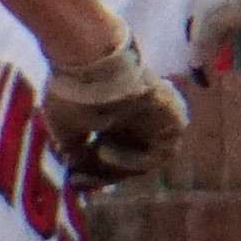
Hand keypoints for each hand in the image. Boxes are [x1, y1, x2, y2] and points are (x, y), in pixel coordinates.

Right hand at [42, 28, 188, 183]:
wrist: (90, 59)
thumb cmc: (73, 90)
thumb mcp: (66, 126)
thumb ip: (74, 149)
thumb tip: (75, 164)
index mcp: (117, 116)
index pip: (112, 154)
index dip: (93, 172)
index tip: (73, 181)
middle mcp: (140, 117)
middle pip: (129, 159)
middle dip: (104, 174)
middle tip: (80, 181)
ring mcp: (158, 117)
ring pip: (145, 158)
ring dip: (118, 166)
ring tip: (95, 154)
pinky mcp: (173, 117)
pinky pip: (161, 151)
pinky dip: (135, 158)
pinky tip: (107, 151)